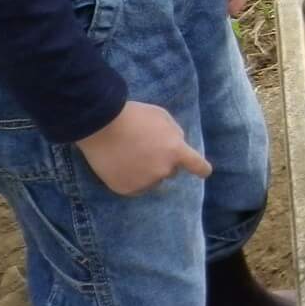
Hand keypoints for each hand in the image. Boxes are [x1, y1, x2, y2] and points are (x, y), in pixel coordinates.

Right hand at [77, 100, 212, 195]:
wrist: (101, 125)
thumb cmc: (134, 116)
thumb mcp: (162, 117)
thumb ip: (174, 133)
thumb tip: (178, 145)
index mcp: (176, 151)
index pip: (198, 166)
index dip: (201, 169)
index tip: (203, 172)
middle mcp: (163, 170)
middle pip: (171, 171)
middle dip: (164, 162)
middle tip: (145, 149)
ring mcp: (145, 182)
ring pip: (152, 180)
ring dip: (147, 172)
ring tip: (129, 155)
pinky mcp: (127, 189)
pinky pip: (136, 187)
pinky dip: (132, 179)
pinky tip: (122, 165)